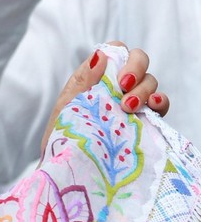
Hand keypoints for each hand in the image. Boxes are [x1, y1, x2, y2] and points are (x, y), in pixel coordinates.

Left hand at [41, 43, 169, 153]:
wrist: (67, 169)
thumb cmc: (62, 136)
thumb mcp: (67, 107)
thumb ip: (84, 81)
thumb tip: (100, 55)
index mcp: (94, 77)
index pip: (116, 52)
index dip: (121, 57)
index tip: (116, 75)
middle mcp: (115, 86)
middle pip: (138, 61)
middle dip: (136, 70)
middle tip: (125, 88)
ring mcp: (131, 102)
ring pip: (150, 82)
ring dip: (144, 90)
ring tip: (129, 107)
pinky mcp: (143, 121)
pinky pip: (159, 105)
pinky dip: (160, 102)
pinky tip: (154, 107)